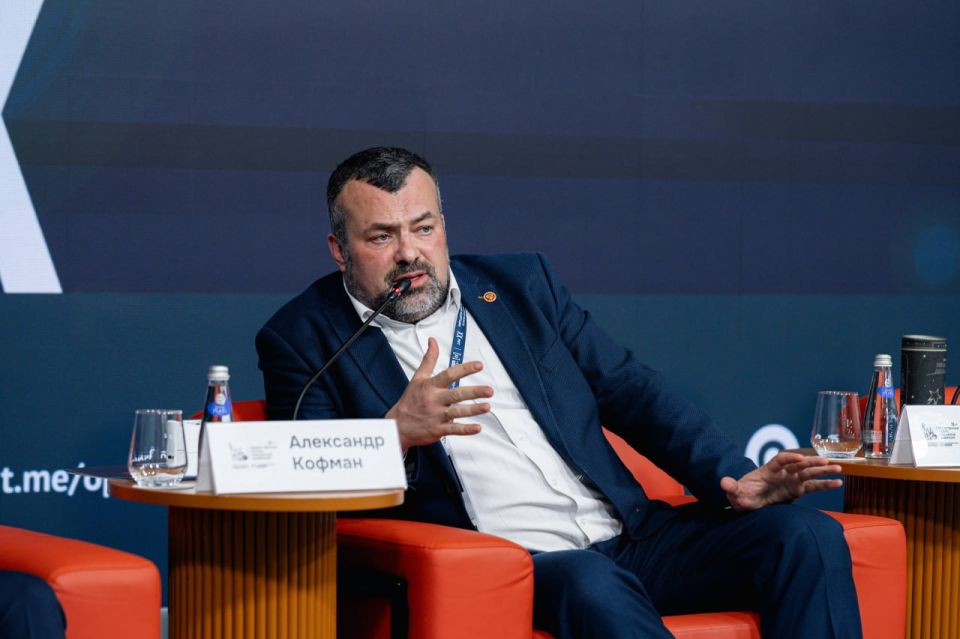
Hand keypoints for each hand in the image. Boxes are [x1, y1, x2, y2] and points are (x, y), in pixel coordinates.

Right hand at [386, 337, 492, 450]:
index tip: (479, 365)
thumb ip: (428, 359)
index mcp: (430, 386)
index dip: (465, 369)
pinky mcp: (438, 430)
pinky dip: (466, 430)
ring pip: (457, 412)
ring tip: (487, 406)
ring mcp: (436, 416)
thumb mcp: (418, 378)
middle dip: (474, 392)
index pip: (449, 375)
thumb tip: (433, 341)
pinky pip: (454, 430)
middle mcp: (434, 400)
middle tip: (489, 390)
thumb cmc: (410, 400)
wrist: (398, 425)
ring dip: (473, 410)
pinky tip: (477, 427)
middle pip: (456, 394)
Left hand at [720, 452, 841, 510]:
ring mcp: (790, 481)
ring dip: (822, 471)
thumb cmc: (741, 496)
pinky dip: (824, 484)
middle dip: (811, 463)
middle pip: (798, 465)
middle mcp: (781, 473)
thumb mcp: (735, 494)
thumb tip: (723, 483)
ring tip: (839, 468)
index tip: (799, 458)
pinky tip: (838, 483)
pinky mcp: (796, 490)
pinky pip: (812, 486)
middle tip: (826, 461)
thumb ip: (731, 488)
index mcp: (767, 471)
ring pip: (809, 473)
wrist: (747, 501)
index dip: (789, 458)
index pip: (779, 461)